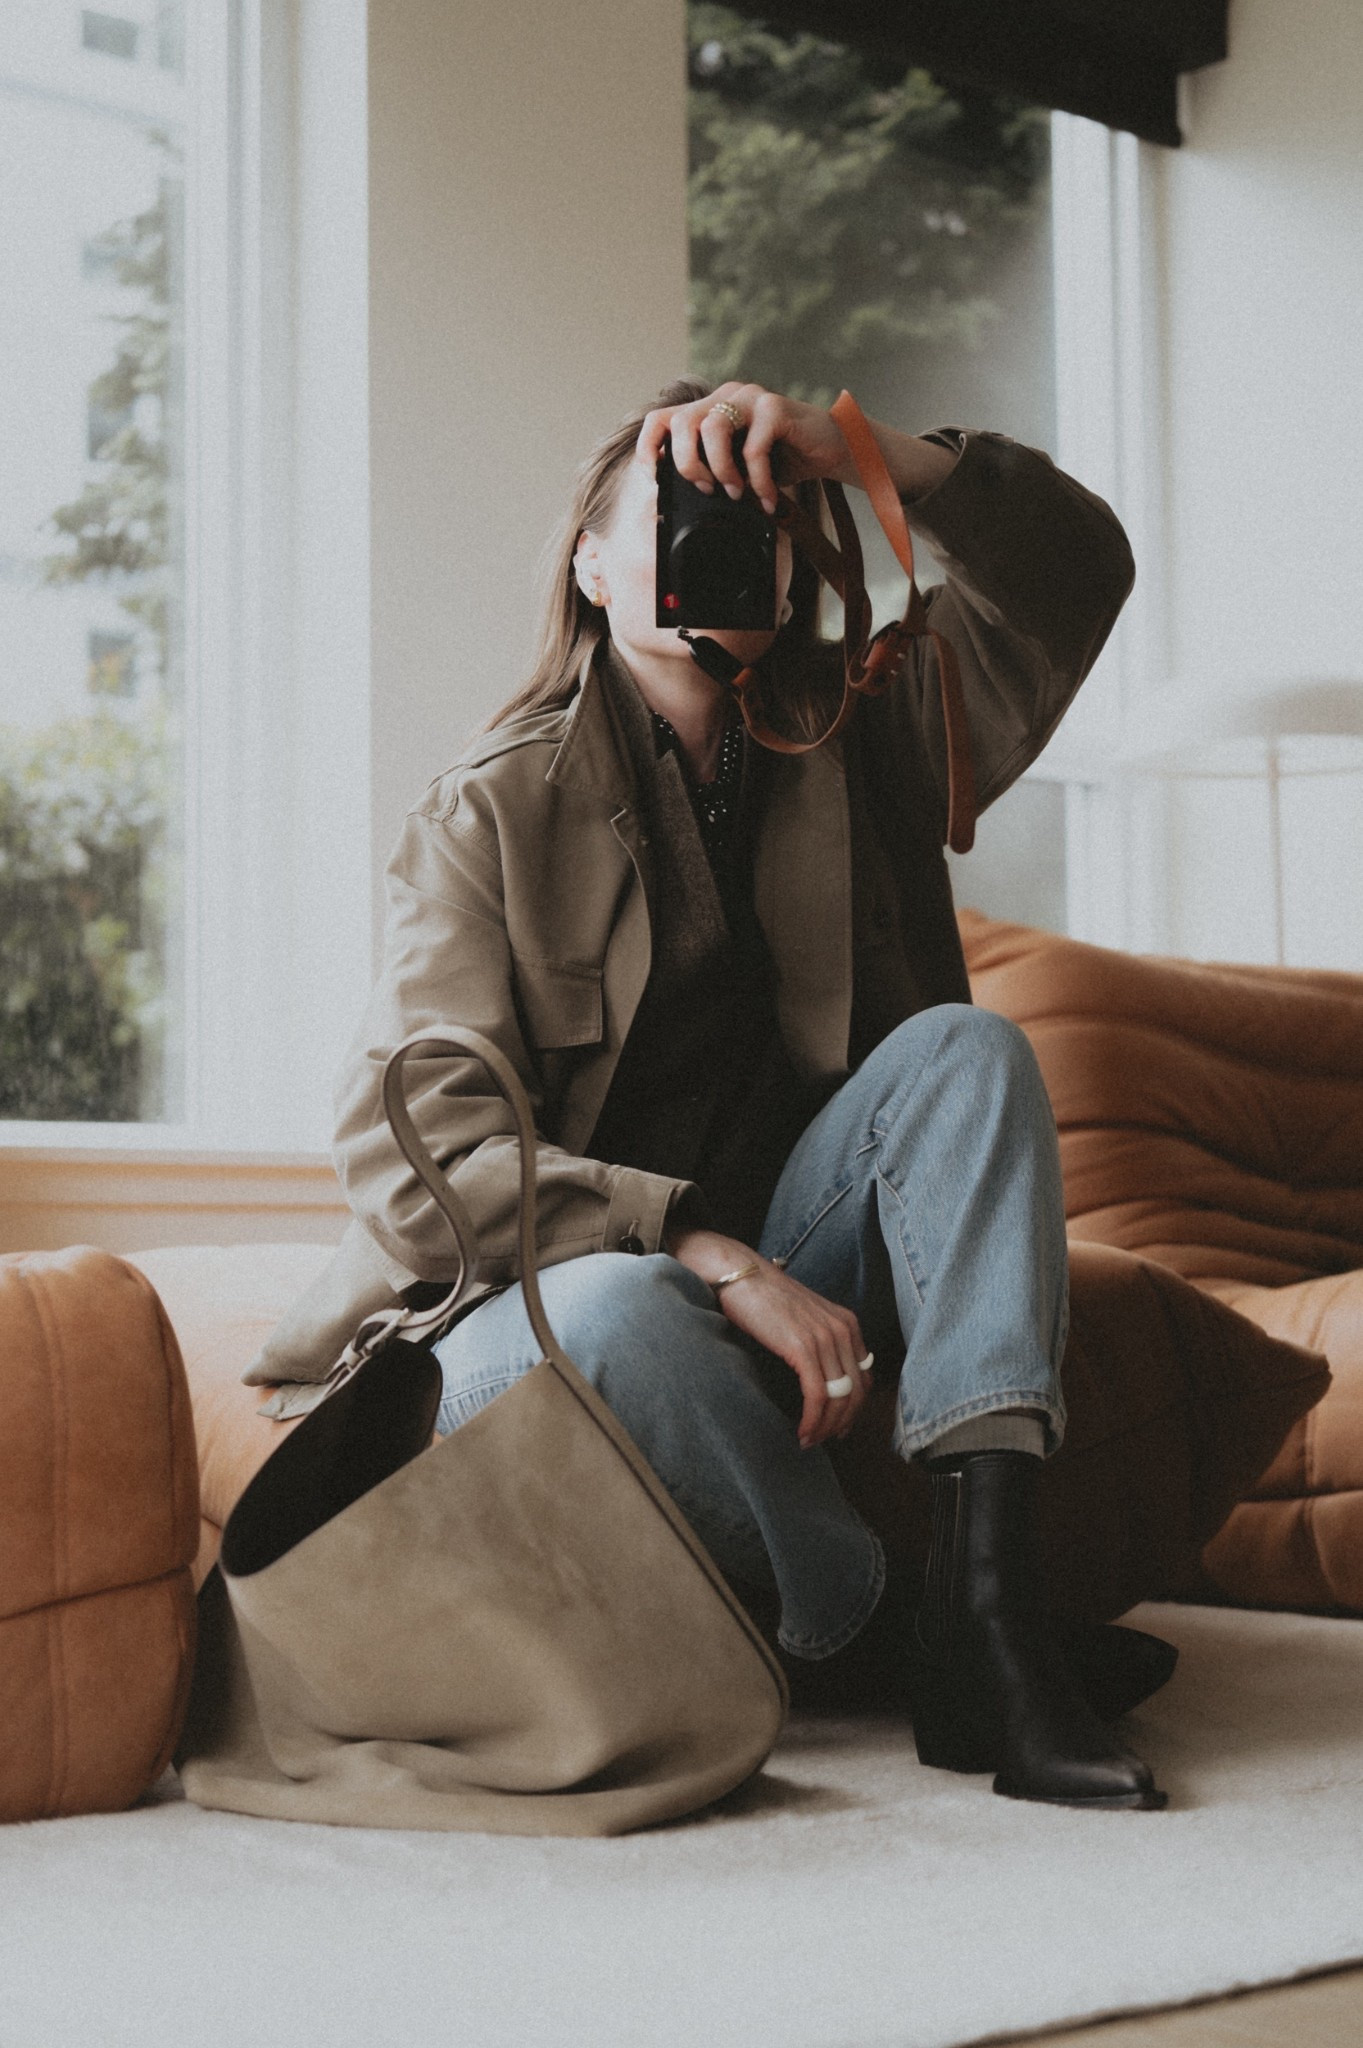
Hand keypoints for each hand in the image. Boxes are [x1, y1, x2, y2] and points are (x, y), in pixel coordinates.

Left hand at [636, 382, 851, 515]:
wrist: (832, 448)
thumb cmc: (784, 459)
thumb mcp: (740, 468)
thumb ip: (716, 471)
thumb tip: (687, 498)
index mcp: (712, 408)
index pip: (664, 417)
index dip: (650, 445)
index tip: (653, 476)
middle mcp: (727, 396)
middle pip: (682, 421)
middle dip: (686, 462)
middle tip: (705, 488)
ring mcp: (751, 398)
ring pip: (713, 427)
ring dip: (720, 469)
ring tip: (736, 492)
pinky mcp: (776, 408)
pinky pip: (754, 446)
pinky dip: (757, 480)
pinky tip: (766, 499)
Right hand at [666, 1228, 871, 1448]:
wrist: (739, 1275)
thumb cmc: (764, 1298)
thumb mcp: (804, 1318)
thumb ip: (820, 1342)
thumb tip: (822, 1379)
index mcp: (847, 1323)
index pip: (865, 1377)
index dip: (854, 1408)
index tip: (838, 1426)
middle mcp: (842, 1330)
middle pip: (857, 1392)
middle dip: (841, 1423)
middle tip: (822, 1440)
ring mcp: (825, 1338)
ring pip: (839, 1398)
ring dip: (825, 1427)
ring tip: (808, 1440)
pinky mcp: (803, 1347)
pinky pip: (818, 1395)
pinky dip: (812, 1419)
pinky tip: (802, 1431)